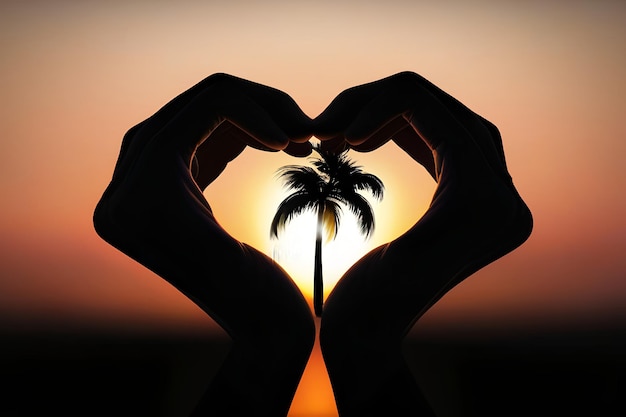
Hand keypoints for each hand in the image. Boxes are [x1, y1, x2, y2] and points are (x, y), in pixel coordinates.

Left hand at [93, 73, 315, 416]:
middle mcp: (125, 197)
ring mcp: (143, 194)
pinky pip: (195, 141)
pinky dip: (236, 134)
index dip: (249, 110)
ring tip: (292, 135)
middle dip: (249, 107)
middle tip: (301, 124)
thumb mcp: (245, 266)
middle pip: (183, 112)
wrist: (266, 340)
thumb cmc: (266, 314)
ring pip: (190, 121)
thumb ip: (220, 205)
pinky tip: (270, 142)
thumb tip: (196, 184)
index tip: (299, 133)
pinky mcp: (167, 194)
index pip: (185, 121)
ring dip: (246, 118)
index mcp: (136, 208)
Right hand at [314, 72, 532, 415]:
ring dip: (392, 114)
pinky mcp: (466, 200)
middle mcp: (502, 202)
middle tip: (332, 120)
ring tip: (345, 129)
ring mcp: (487, 199)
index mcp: (488, 212)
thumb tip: (457, 190)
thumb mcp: (390, 268)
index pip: (445, 122)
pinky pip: (442, 142)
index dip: (382, 107)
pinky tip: (369, 135)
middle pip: (451, 114)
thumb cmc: (364, 315)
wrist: (365, 340)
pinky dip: (403, 130)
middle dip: (385, 104)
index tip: (331, 130)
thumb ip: (420, 219)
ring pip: (446, 122)